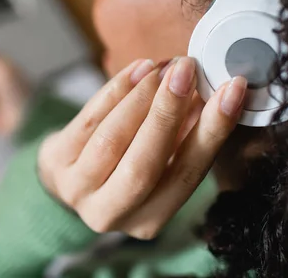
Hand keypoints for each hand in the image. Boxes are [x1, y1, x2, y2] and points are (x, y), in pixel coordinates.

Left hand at [38, 57, 246, 239]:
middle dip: (168, 113)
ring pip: (111, 141)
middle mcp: (112, 214)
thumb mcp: (159, 162)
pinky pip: (87, 121)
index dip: (212, 132)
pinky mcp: (56, 162)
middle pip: (143, 165)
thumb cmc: (126, 164)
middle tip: (187, 70)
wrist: (71, 174)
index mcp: (149, 219)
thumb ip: (186, 136)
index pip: (186, 176)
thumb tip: (217, 91)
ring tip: (163, 67)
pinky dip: (115, 91)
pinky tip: (138, 69)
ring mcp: (77, 191)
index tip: (232, 91)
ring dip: (140, 98)